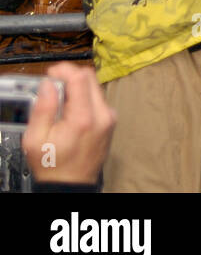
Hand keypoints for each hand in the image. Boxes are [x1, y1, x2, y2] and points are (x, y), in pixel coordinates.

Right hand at [22, 62, 116, 184]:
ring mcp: (110, 117)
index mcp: (84, 118)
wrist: (71, 184)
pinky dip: (84, 97)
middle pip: (90, 77)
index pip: (80, 78)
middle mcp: (103, 114)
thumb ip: (43, 109)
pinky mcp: (111, 120)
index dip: (64, 70)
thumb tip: (48, 84)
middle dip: (70, 76)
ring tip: (60, 102)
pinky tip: (71, 111)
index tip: (51, 73)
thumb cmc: (53, 165)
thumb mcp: (36, 140)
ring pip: (95, 86)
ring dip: (77, 87)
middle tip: (53, 86)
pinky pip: (98, 98)